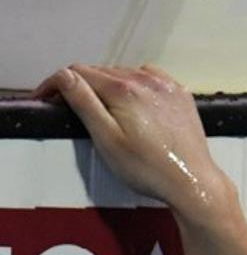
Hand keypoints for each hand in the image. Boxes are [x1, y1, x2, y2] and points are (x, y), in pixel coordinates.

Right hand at [34, 65, 232, 221]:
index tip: (45, 99)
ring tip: (102, 109)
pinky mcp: (180, 95)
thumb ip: (83, 103)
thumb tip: (63, 75)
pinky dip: (135, 86)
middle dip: (81, 86)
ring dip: (108, 86)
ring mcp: (167, 86)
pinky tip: (133, 104)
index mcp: (124, 89)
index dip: (56, 84)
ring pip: (125, 74)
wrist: (192, 182)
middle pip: (101, 72)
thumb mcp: (106, 139)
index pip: (77, 73)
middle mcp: (147, 79)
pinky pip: (150, 79)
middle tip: (69, 106)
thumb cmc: (148, 168)